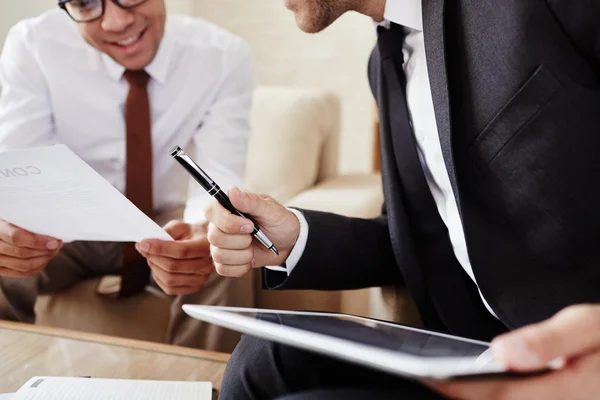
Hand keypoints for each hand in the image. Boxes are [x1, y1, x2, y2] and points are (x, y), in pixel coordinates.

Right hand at [0, 219, 62, 276]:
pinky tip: (46, 259)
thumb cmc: (9, 220)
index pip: (17, 238)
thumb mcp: (13, 215)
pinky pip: (21, 272)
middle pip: (23, 253)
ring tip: (54, 251)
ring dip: (44, 259)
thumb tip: (52, 224)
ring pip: (24, 265)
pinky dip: (37, 267)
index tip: (55, 241)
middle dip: (45, 251)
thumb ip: (27, 219)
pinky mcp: (0, 269)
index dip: (39, 241)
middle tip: (58, 245)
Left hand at [136, 220, 213, 294]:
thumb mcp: (180, 226)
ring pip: (170, 279)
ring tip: (150, 257)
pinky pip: (170, 288)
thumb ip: (165, 232)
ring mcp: (201, 279)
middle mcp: (206, 265)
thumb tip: (144, 244)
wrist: (204, 244)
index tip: (143, 243)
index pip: (181, 251)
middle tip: (143, 248)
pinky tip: (157, 268)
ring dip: (154, 268)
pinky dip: (158, 278)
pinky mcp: (194, 287)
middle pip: (173, 266)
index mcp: (205, 246)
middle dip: (153, 257)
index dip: (159, 248)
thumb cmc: (191, 233)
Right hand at [203, 186, 299, 277]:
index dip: (228, 222)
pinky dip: (241, 267)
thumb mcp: (270, 210)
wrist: (287, 243)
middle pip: (214, 237)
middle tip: (255, 235)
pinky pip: (223, 269)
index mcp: (226, 207)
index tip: (250, 225)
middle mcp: (218, 225)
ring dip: (243, 254)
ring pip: (219, 255)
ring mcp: (219, 244)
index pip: (210, 212)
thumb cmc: (279, 222)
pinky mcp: (223, 261)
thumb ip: (250, 201)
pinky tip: (250, 259)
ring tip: (253, 247)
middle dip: (241, 241)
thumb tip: (232, 189)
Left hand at [429, 304, 599, 398]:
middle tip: (432, 378)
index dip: (463, 388)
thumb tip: (504, 353)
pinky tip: (476, 387)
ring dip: (477, 397)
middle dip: (465, 395)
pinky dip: (494, 396)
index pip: (503, 396)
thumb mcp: (587, 325)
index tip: (431, 375)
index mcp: (573, 392)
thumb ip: (548, 340)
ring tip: (446, 381)